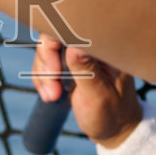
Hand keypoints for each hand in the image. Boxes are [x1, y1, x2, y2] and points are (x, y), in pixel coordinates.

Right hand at [32, 34, 141, 148]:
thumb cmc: (112, 113)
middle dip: (46, 63)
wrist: (113, 128)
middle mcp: (91, 43)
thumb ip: (87, 70)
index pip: (73, 26)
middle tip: (52, 91)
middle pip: (53, 34)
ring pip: (45, 49)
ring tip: (52, 97)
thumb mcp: (99, 96)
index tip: (54, 71)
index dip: (54, 43)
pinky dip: (42, 78)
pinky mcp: (69, 61)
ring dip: (43, 74)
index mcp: (106, 47)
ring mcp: (79, 51)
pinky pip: (45, 61)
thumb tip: (75, 47)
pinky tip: (50, 95)